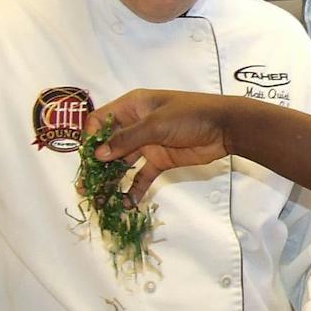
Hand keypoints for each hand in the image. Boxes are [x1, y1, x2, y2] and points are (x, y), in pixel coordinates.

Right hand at [86, 90, 232, 204]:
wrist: (225, 127)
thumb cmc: (191, 115)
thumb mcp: (156, 124)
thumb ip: (127, 139)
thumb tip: (99, 155)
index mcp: (132, 107)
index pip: (100, 121)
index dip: (90, 139)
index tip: (86, 159)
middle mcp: (135, 125)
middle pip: (108, 146)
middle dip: (95, 166)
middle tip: (84, 187)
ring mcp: (147, 144)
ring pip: (122, 163)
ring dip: (111, 181)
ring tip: (100, 200)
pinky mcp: (160, 160)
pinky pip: (142, 176)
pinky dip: (135, 188)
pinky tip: (128, 203)